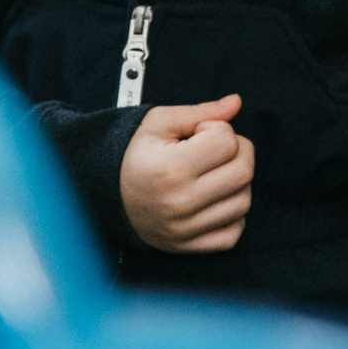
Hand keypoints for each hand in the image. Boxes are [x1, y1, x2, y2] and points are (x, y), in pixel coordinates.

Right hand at [120, 94, 254, 252]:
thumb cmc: (133, 156)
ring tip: (212, 173)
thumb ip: (201, 111)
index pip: (228, 141)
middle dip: (237, 151)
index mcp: (170, 169)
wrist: (104, 195)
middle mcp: (179, 202)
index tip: (200, 133)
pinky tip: (214, 199)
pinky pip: (234, 232)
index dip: (218, 129)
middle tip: (213, 149)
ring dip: (236, 182)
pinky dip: (232, 215)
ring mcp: (184, 228)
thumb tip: (236, 102)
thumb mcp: (159, 123)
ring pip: (244, 201)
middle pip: (244, 171)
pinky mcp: (188, 246)